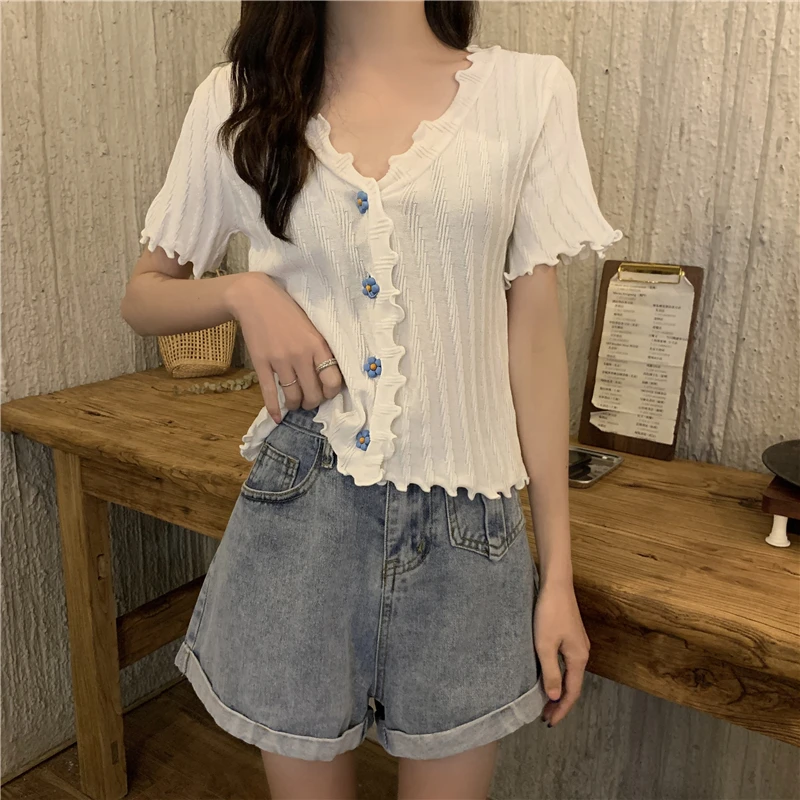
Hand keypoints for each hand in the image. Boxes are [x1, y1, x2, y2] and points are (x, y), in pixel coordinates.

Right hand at [225, 272, 343, 421]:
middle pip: (313, 394)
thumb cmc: (287, 310)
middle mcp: (300, 355)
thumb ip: (320, 348)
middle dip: (313, 402)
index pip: (332, 381)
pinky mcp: (261, 363)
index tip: (326, 392)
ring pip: (293, 396)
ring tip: (295, 403)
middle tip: (310, 400)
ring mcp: (279, 361)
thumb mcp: (312, 326)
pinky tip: (277, 417)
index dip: (331, 392)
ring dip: (296, 404)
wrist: (255, 298)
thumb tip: (328, 374)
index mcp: (317, 345)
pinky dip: (274, 408)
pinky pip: (269, 392)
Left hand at [534, 578, 589, 726]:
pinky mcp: (570, 635)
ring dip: (559, 689)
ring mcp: (578, 643)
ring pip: (570, 674)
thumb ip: (551, 672)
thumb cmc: (549, 613)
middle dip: (560, 703)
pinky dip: (558, 675)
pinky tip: (548, 676)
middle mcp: (582, 653)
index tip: (549, 722)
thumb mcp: (545, 645)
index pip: (572, 692)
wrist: (556, 584)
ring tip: (545, 702)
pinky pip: (567, 663)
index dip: (561, 709)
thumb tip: (555, 697)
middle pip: (573, 685)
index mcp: (578, 658)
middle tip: (545, 717)